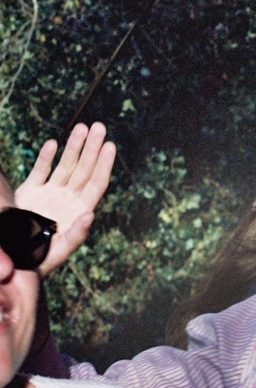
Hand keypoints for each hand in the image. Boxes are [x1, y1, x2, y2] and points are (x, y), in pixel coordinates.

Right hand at [14, 122, 114, 276]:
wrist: (14, 260)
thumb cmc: (40, 261)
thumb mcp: (60, 252)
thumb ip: (77, 235)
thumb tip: (90, 215)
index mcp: (79, 210)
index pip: (97, 183)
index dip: (104, 164)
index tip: (110, 146)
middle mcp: (67, 198)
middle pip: (84, 168)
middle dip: (91, 148)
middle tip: (99, 127)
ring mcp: (49, 193)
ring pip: (65, 165)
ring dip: (73, 147)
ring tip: (82, 128)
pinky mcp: (30, 192)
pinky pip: (40, 171)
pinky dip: (46, 157)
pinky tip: (53, 143)